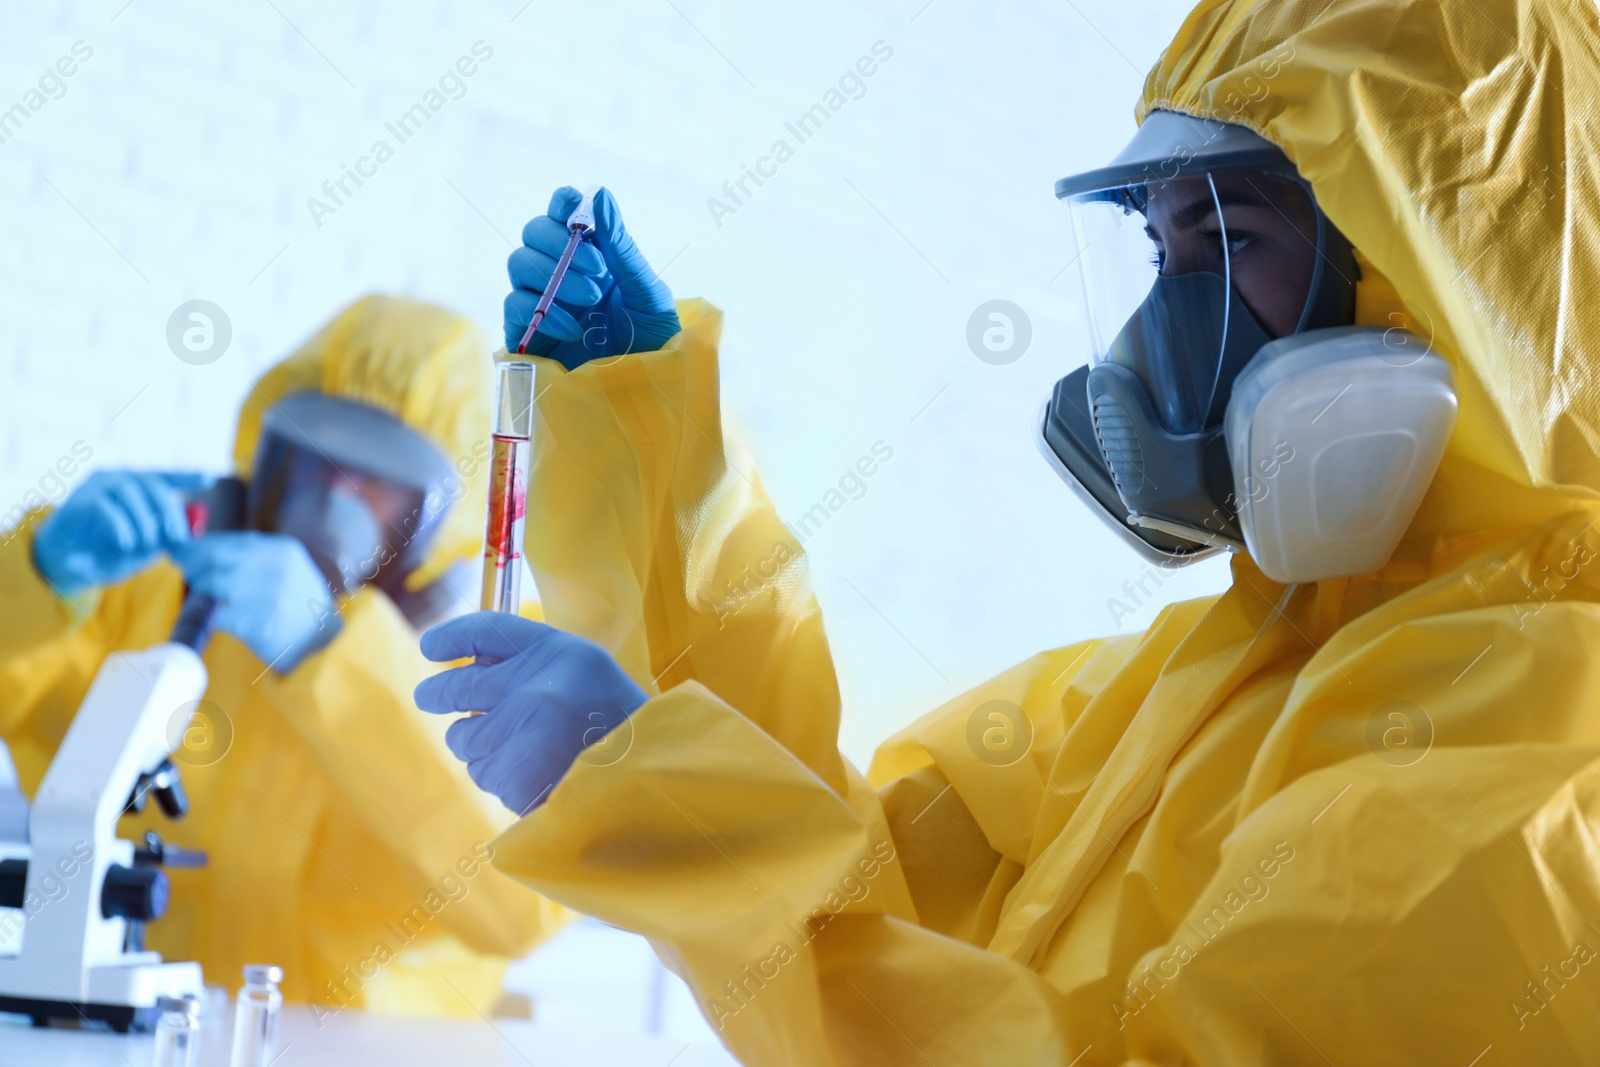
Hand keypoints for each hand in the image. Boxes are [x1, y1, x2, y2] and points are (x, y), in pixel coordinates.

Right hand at [33, 471, 201, 594]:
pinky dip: (122, 527)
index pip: (165, 477)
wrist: (66, 561)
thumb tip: (185, 533)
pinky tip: (127, 543)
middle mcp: (118, 478)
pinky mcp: (80, 499)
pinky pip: (107, 508)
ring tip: (147, 544)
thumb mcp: (143, 547)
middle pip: (153, 484)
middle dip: (170, 512)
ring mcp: (97, 486)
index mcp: (136, 487)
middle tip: (179, 537)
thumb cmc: (107, 551)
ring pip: (131, 493)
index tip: (210, 480)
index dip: (187, 477)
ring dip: (144, 522)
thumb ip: (162, 537)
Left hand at [175, 532, 339, 671]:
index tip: (182, 551)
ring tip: (202, 598)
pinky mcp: (256, 623)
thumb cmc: (300, 608)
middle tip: (187, 574)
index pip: (229, 540)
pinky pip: (217, 614)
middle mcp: (275, 567)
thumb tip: (209, 551)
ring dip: (200, 591)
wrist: (323, 643)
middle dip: (193, 565)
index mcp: (283, 550)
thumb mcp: (291, 570)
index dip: (200, 546)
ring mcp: (266, 594)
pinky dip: (209, 616)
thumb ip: (257, 558)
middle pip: (215, 558)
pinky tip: (213, 618)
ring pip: (212, 583)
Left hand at [414, 612, 647, 814]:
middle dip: (436, 693)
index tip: (430, 646)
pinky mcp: (515, 775)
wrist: (646, 781)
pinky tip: (534, 775)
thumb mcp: (582, 673)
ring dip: (479, 745)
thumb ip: (530, 663)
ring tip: (520, 749)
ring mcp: (523, 732)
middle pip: (458, 685)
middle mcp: (536, 686)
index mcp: (558, 652)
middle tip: (429, 696)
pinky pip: (482, 773)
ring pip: (463, 737)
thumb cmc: (613, 725)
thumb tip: (465, 665)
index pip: (487, 630)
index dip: (452, 636)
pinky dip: (499, 776)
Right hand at [504, 186, 679, 367]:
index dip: (563, 203)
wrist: (645, 390)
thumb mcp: (646, 291)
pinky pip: (515, 305)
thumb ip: (620, 245)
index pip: (563, 213)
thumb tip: (600, 195)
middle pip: (532, 232)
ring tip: (591, 300)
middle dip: (559, 243)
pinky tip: (574, 328)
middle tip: (597, 270)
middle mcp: (560, 271)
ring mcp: (540, 300)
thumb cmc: (652, 340)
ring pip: (518, 263)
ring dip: (554, 276)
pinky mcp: (526, 332)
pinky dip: (543, 310)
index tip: (574, 205)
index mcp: (591, 254)